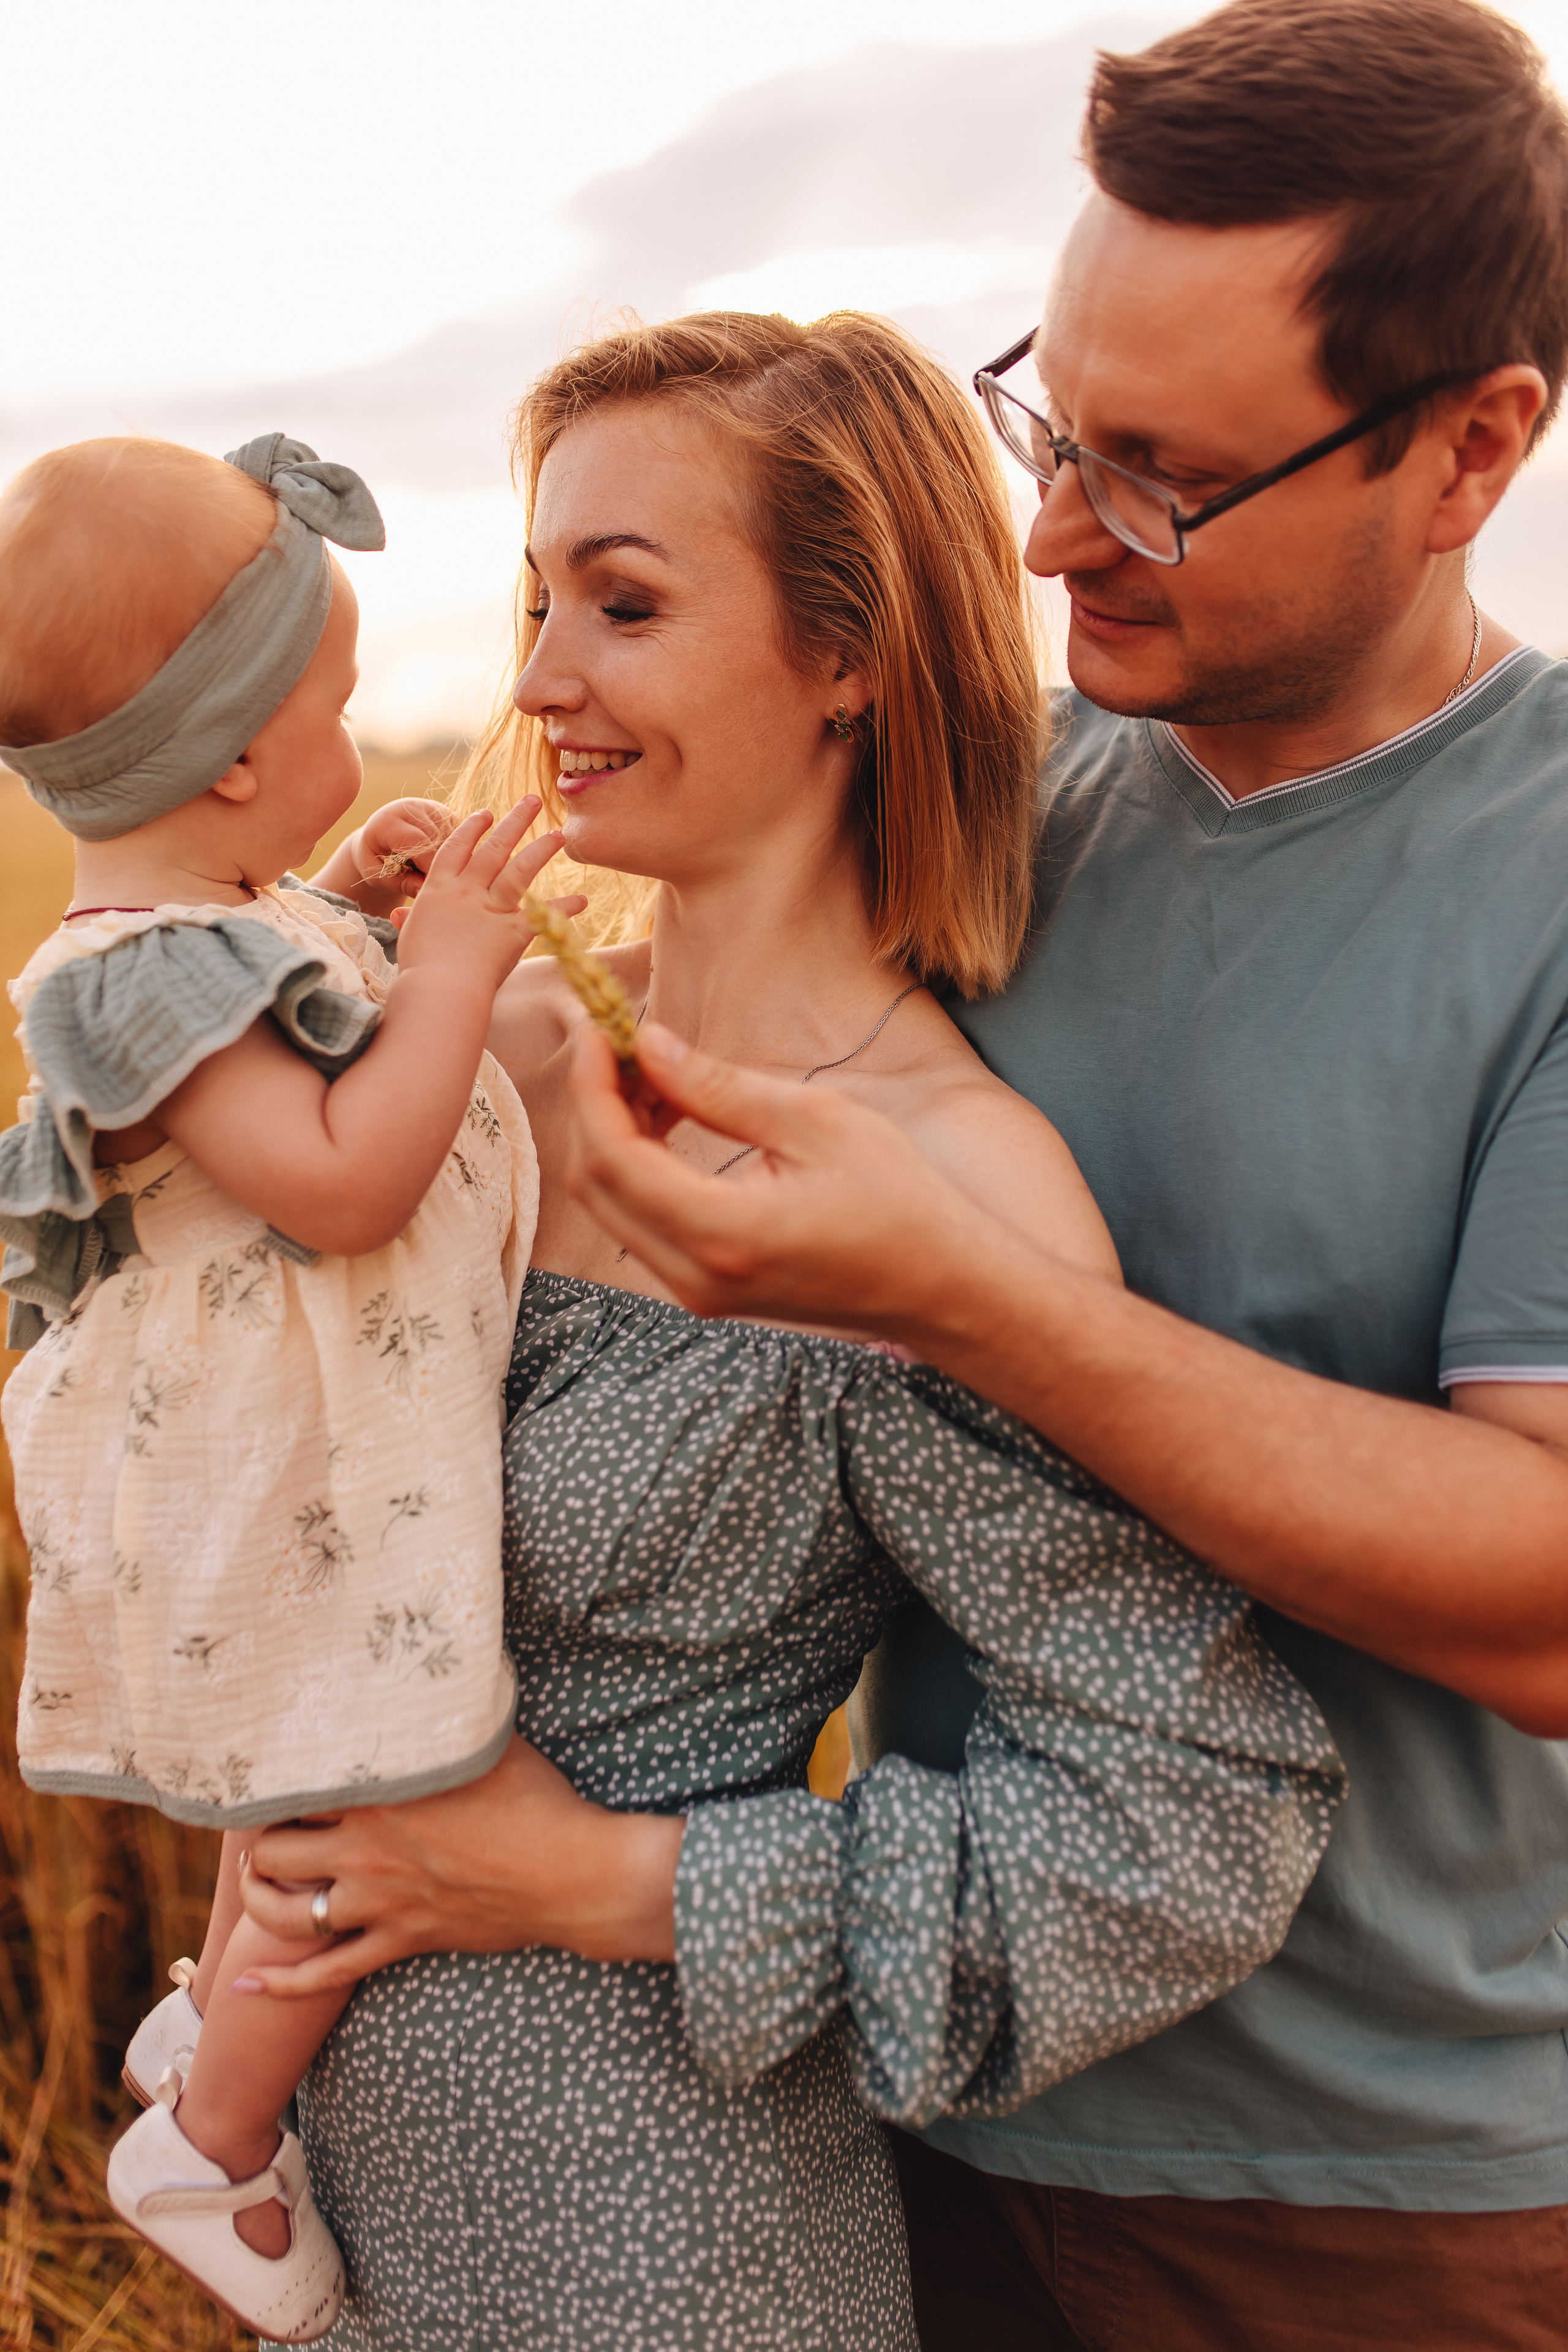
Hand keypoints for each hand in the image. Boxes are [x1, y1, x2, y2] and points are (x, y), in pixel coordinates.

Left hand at [235, 1736, 683, 1998]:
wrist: (572, 1873)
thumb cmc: (537, 1797)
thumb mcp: (488, 1739)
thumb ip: (444, 1717)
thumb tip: (439, 1668)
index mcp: (380, 1793)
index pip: (293, 1787)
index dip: (271, 1784)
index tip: (265, 1776)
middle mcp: (365, 1850)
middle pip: (274, 1850)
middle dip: (258, 1843)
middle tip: (261, 1833)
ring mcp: (379, 1902)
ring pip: (286, 1913)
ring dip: (260, 1899)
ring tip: (259, 1883)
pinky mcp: (400, 1941)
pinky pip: (327, 1971)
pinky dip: (283, 1983)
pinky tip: (245, 1984)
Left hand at [354, 796, 453, 895]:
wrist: (379, 837)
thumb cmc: (376, 860)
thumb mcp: (378, 875)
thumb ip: (400, 883)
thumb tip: (423, 890)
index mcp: (388, 821)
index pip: (417, 842)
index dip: (428, 866)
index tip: (433, 887)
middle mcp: (412, 808)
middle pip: (438, 840)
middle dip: (442, 865)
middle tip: (441, 887)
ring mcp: (432, 809)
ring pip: (454, 838)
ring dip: (453, 860)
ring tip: (443, 876)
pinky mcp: (447, 814)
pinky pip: (460, 836)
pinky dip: (458, 853)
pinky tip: (449, 864)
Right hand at [393, 797, 577, 996]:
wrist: (439, 989)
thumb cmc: (419, 968)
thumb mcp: (410, 938)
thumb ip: (409, 921)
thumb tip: (398, 915)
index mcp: (439, 888)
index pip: (457, 848)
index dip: (473, 828)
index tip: (487, 813)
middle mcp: (466, 891)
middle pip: (495, 847)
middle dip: (515, 821)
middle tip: (533, 800)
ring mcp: (491, 909)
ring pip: (520, 869)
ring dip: (542, 849)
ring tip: (559, 834)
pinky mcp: (514, 931)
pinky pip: (544, 915)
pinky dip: (564, 907)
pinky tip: (582, 899)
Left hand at [567, 1020, 998, 1336]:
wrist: (940, 1287)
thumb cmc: (898, 1201)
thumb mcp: (817, 1122)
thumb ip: (721, 1088)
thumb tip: (649, 1045)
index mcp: (721, 1232)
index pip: (614, 1157)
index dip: (594, 1086)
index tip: (603, 1028)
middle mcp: (693, 1274)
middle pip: (595, 1183)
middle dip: (598, 1106)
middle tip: (628, 1045)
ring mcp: (695, 1291)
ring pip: (613, 1205)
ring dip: (618, 1134)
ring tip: (660, 1074)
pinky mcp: (705, 1289)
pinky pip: (643, 1221)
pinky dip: (641, 1166)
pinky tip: (674, 1118)